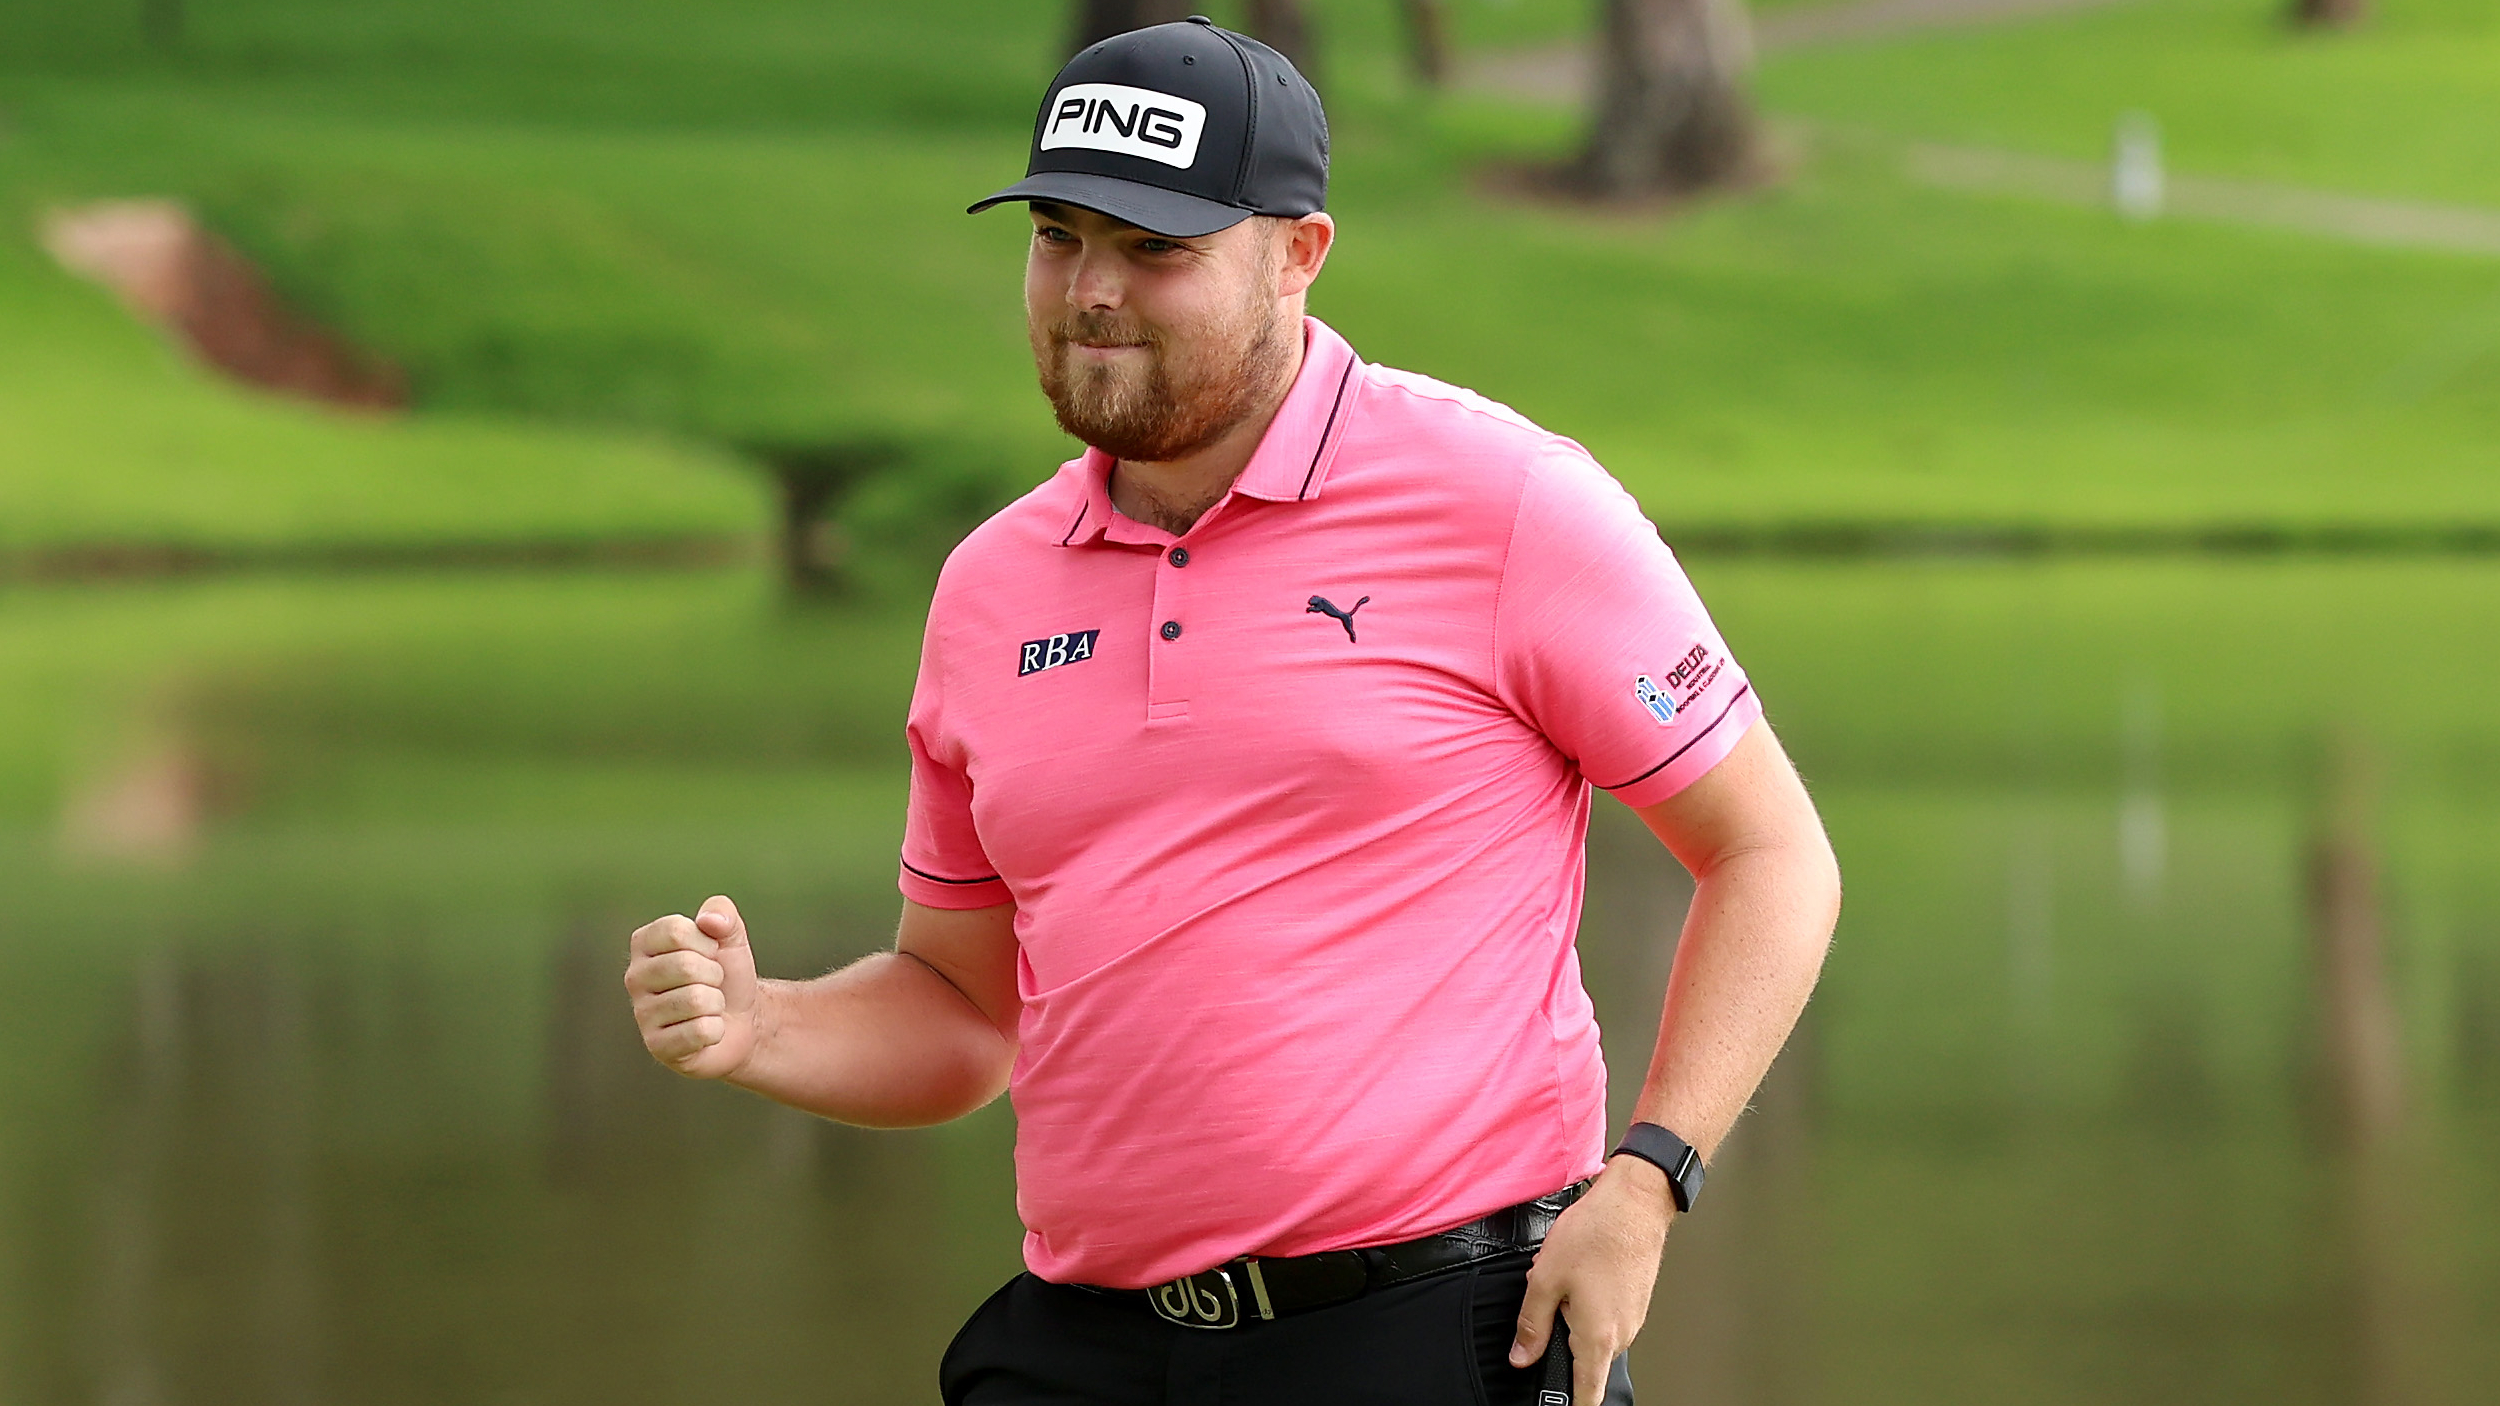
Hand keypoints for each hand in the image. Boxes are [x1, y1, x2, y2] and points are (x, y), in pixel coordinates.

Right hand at [625, 895, 762, 1079]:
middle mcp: (634, 978)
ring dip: (716, 1003)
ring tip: (709, 1007)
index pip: (677, 931)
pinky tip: (707, 1031)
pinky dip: (715, 1030)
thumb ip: (722, 913)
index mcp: (644, 944)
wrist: (740, 1021)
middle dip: (715, 975)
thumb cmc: (727, 976)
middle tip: (713, 984)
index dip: (708, 943)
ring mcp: (642, 1014)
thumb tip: (709, 920)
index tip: (711, 954)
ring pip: (696, 1000)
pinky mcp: (657, 1046)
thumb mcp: (731, 937)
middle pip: (686, 965)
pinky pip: (700, 1031)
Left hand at [1508, 1157, 1673, 1405]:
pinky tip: (1583, 1269)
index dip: (1568, 1402)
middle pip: (1585, 1360)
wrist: (1636, 1203)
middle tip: (1552, 1301)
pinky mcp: (1636, 1302)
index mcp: (1598, 1338)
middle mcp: (1621, 1334)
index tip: (1556, 1403)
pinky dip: (1589, 1300)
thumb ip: (1531, 1324)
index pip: (1586, 1394)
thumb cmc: (1597, 1233)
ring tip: (1569, 1277)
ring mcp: (1633, 1319)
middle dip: (1562, 1338)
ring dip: (1575, 1315)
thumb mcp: (1546, 1278)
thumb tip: (1521, 1355)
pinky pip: (1606, 1316)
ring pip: (1594, 1334)